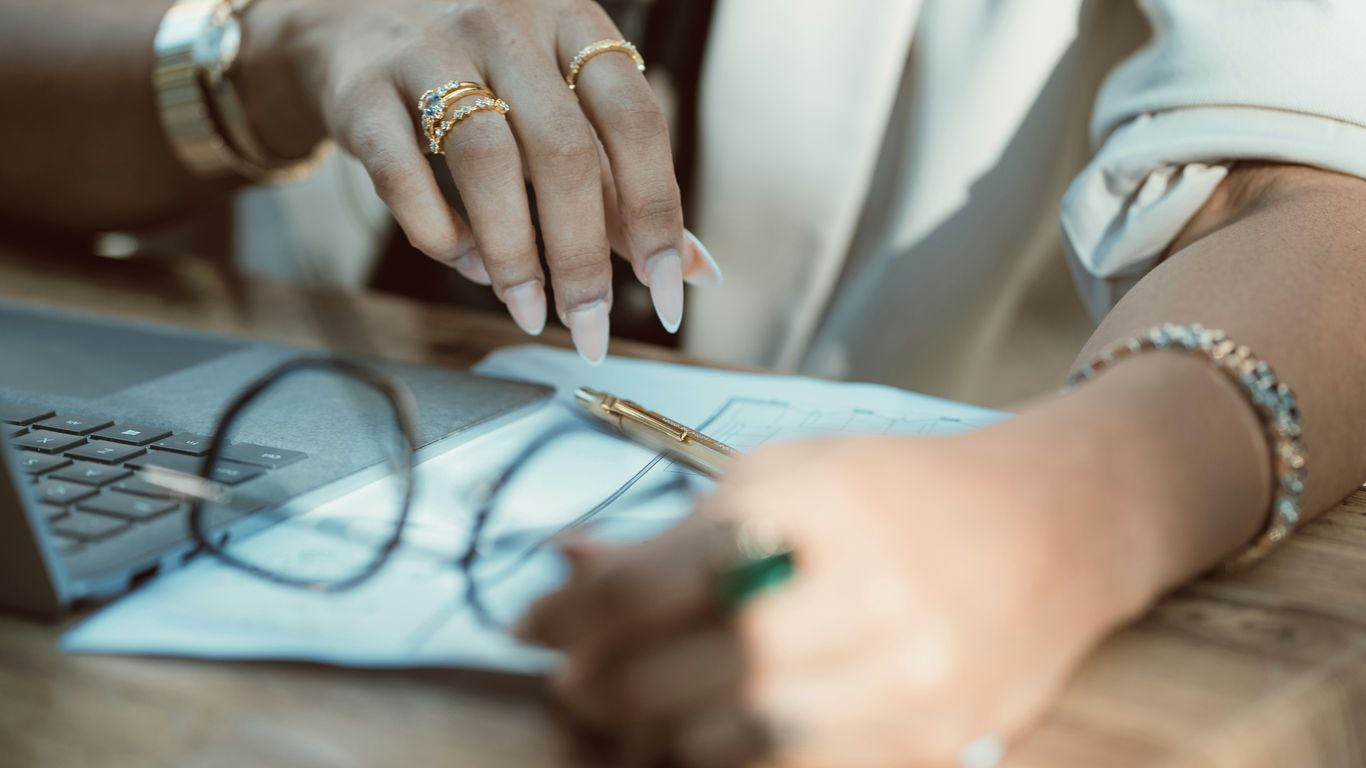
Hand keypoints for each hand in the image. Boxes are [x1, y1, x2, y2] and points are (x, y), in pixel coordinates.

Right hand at [235, 0, 721, 361]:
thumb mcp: (562, 102)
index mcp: (573, 22)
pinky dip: (440, 233)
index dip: (658, 212)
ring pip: (486, 161)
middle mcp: (507, 22)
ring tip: (528, 310)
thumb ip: (625, 182)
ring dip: (514, 255)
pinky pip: (403, 172)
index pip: (634, 121)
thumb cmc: (482, 74)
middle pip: (563, 151)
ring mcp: (429, 46)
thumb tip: (698, 272)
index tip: (666, 291)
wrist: (349, 20)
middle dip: (583, 258)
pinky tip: (465, 263)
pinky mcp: (361, 87)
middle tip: (589, 328)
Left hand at [517, 427, 1160, 766]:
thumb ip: (677, 529)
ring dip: (656, 739)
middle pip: (690, 670)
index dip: (571, 612)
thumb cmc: (905, 491)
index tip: (533, 623)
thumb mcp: (788, 471)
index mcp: (816, 508)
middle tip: (571, 682)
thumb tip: (571, 565)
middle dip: (604, 685)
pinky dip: (730, 767)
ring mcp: (907, 683)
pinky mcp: (930, 745)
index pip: (654, 581)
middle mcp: (867, 598)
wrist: (1053, 529)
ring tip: (625, 719)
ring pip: (738, 744)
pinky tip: (699, 743)